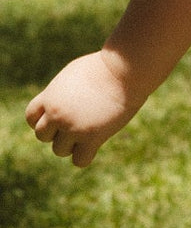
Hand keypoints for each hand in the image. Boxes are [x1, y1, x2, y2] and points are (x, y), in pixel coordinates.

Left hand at [25, 50, 141, 167]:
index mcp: (50, 97)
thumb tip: (65, 101)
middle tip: (78, 123)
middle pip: (42, 136)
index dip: (44, 120)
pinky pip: (79, 160)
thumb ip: (63, 92)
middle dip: (57, 132)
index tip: (60, 117)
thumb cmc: (104, 67)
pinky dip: (84, 156)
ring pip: (59, 150)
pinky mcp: (92, 137)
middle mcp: (57, 114)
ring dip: (72, 144)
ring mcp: (73, 127)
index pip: (31, 118)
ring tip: (90, 131)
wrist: (123, 71)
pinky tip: (95, 144)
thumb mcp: (74, 75)